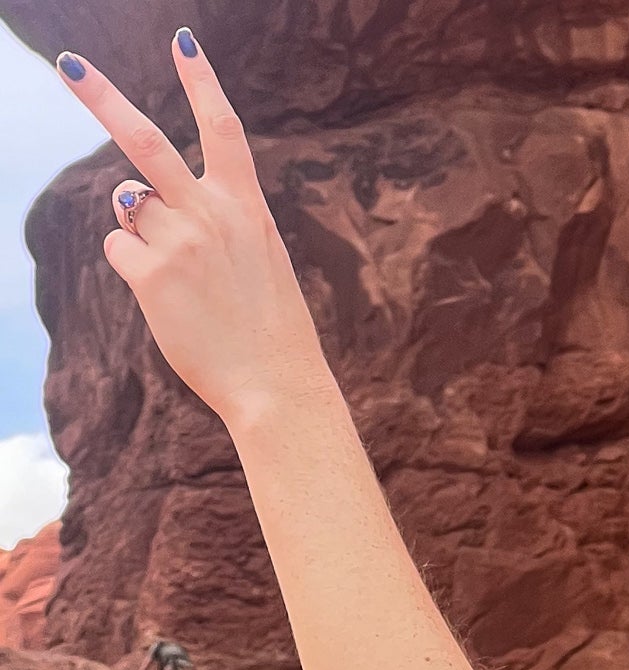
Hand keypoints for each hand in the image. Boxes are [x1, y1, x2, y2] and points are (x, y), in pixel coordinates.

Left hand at [57, 31, 332, 435]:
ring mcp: (180, 240)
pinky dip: (136, 270)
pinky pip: (119, 249)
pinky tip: (169, 299)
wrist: (279, 387)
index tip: (182, 40)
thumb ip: (209, 222)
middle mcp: (211, 213)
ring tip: (181, 275)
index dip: (201, 80)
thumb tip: (132, 203)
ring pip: (127, 205)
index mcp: (247, 207)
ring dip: (140, 229)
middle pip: (144, 140)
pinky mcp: (151, 273)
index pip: (223, 128)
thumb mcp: (261, 263)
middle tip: (66, 64)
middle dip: (101, 96)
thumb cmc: (272, 332)